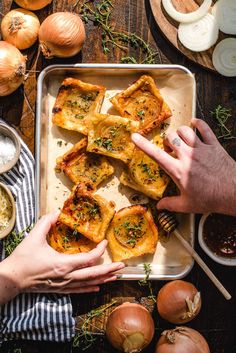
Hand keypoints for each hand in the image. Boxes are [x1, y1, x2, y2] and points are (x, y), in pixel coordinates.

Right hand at [0, 213, 123, 303]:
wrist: (12, 279)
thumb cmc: (23, 258)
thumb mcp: (34, 237)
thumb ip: (46, 222)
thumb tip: (56, 212)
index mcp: (64, 263)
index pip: (89, 259)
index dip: (100, 251)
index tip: (105, 242)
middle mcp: (67, 276)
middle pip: (94, 275)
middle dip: (110, 270)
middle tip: (122, 266)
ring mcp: (64, 285)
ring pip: (88, 284)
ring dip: (103, 280)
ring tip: (116, 277)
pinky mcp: (60, 289)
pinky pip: (78, 290)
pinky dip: (90, 289)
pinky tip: (98, 288)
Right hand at [132, 118, 235, 214]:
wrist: (233, 193)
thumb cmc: (210, 200)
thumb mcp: (187, 205)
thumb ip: (171, 204)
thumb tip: (159, 206)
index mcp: (178, 170)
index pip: (156, 155)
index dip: (143, 145)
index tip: (134, 137)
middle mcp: (187, 156)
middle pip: (171, 137)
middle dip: (167, 141)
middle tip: (170, 150)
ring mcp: (201, 149)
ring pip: (185, 131)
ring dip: (180, 133)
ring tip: (181, 140)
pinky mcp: (214, 145)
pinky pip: (204, 128)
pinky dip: (198, 123)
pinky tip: (195, 124)